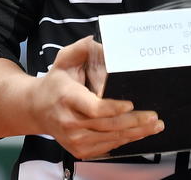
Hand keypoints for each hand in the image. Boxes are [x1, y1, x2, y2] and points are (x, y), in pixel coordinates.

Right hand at [29, 36, 163, 159]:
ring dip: (135, 133)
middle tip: (153, 116)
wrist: (37, 109)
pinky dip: (125, 141)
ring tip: (154, 125)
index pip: (93, 108)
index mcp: (68, 98)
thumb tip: (95, 40)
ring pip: (110, 139)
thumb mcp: (63, 61)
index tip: (131, 104)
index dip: (113, 108)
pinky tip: (139, 133)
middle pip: (107, 126)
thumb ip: (79, 49)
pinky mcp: (79, 150)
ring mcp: (74, 139)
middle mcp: (70, 122)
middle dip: (134, 122)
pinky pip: (107, 147)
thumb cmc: (56, 84)